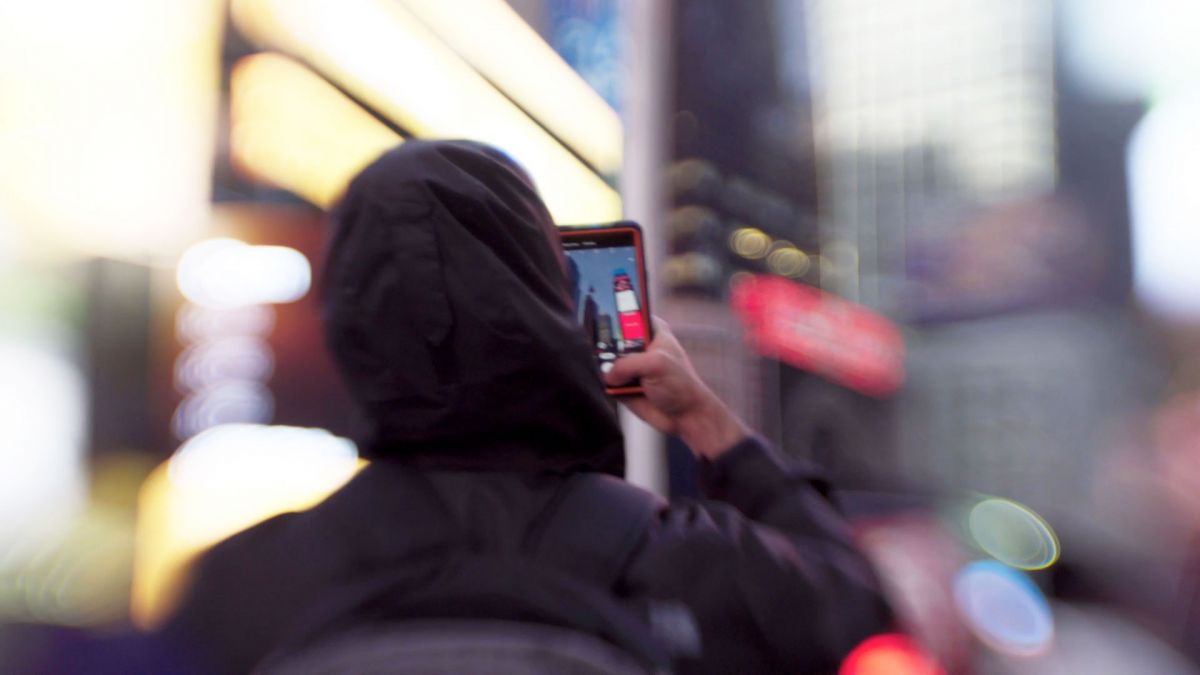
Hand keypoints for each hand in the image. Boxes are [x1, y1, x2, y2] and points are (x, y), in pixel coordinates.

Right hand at [604, 318, 749, 459]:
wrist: (684, 417)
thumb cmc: (680, 385)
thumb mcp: (657, 364)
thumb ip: (628, 364)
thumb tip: (608, 374)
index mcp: (651, 331)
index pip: (628, 312)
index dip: (614, 311)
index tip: (600, 310)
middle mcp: (638, 346)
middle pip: (611, 336)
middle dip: (602, 342)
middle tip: (600, 348)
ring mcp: (629, 365)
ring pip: (605, 360)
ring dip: (603, 366)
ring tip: (609, 371)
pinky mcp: (622, 384)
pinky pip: (605, 380)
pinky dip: (605, 383)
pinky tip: (612, 385)